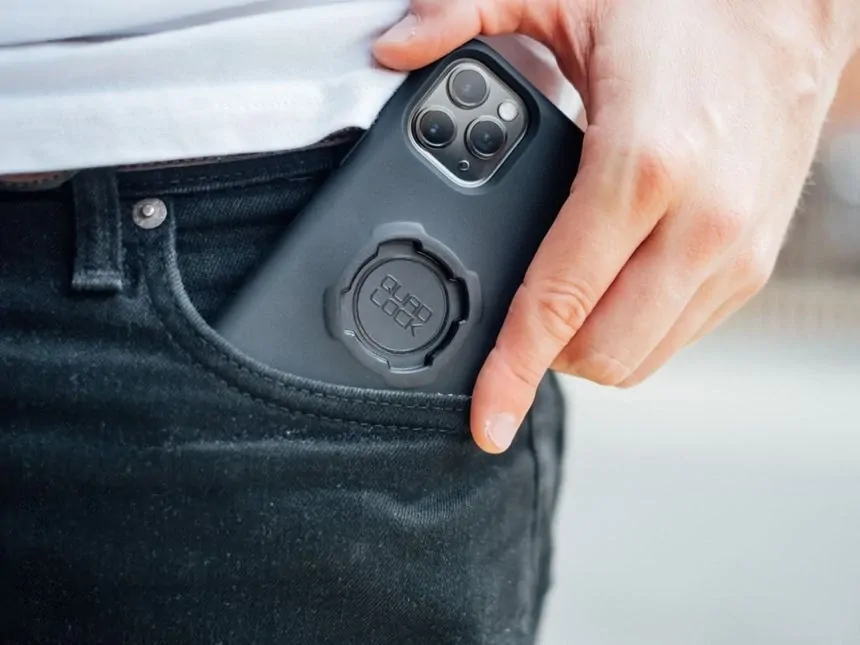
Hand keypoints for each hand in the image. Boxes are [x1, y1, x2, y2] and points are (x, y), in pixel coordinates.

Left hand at [374, 0, 859, 452]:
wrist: (798, 4)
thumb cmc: (693, 5)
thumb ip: (468, 16)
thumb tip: (397, 47)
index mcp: (643, 168)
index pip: (559, 303)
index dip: (512, 373)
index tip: (487, 421)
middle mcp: (702, 224)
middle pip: (604, 353)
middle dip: (547, 357)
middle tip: (513, 322)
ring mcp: (737, 251)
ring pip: (645, 356)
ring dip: (591, 346)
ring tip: (559, 302)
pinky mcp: (754, 261)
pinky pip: (680, 333)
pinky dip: (634, 328)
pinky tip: (609, 286)